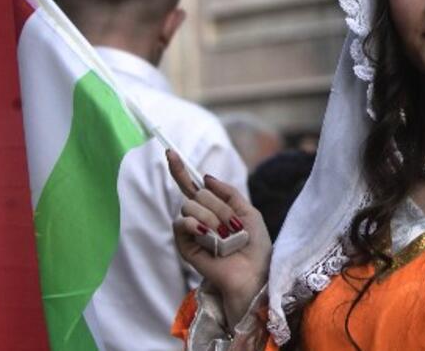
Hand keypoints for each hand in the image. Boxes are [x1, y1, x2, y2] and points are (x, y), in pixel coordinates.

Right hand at [167, 150, 271, 326]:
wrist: (254, 270)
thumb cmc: (255, 244)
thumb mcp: (248, 211)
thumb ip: (228, 192)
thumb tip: (205, 177)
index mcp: (214, 208)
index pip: (192, 186)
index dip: (180, 169)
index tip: (169, 152)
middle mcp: (199, 217)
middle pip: (196, 195)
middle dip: (219, 207)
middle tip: (233, 226)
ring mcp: (190, 231)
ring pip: (190, 206)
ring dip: (213, 218)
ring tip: (225, 236)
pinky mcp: (184, 245)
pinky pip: (181, 223)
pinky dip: (196, 226)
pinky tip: (209, 236)